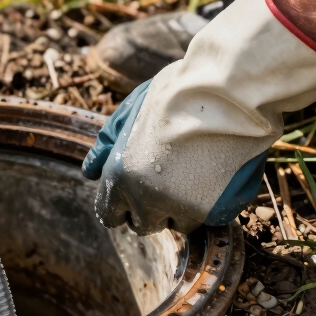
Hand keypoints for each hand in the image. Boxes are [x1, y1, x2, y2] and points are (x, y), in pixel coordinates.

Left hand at [83, 0, 315, 234]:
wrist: (226, 93)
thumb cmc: (174, 96)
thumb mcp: (128, 114)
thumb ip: (106, 146)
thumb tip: (89, 172)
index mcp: (120, 179)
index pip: (111, 214)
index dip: (121, 203)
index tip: (134, 192)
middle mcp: (147, 201)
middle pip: (144, 223)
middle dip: (150, 207)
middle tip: (168, 177)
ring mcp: (183, 210)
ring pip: (178, 222)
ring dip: (182, 205)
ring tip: (196, 169)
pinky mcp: (216, 213)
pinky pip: (209, 219)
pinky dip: (211, 202)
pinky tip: (216, 173)